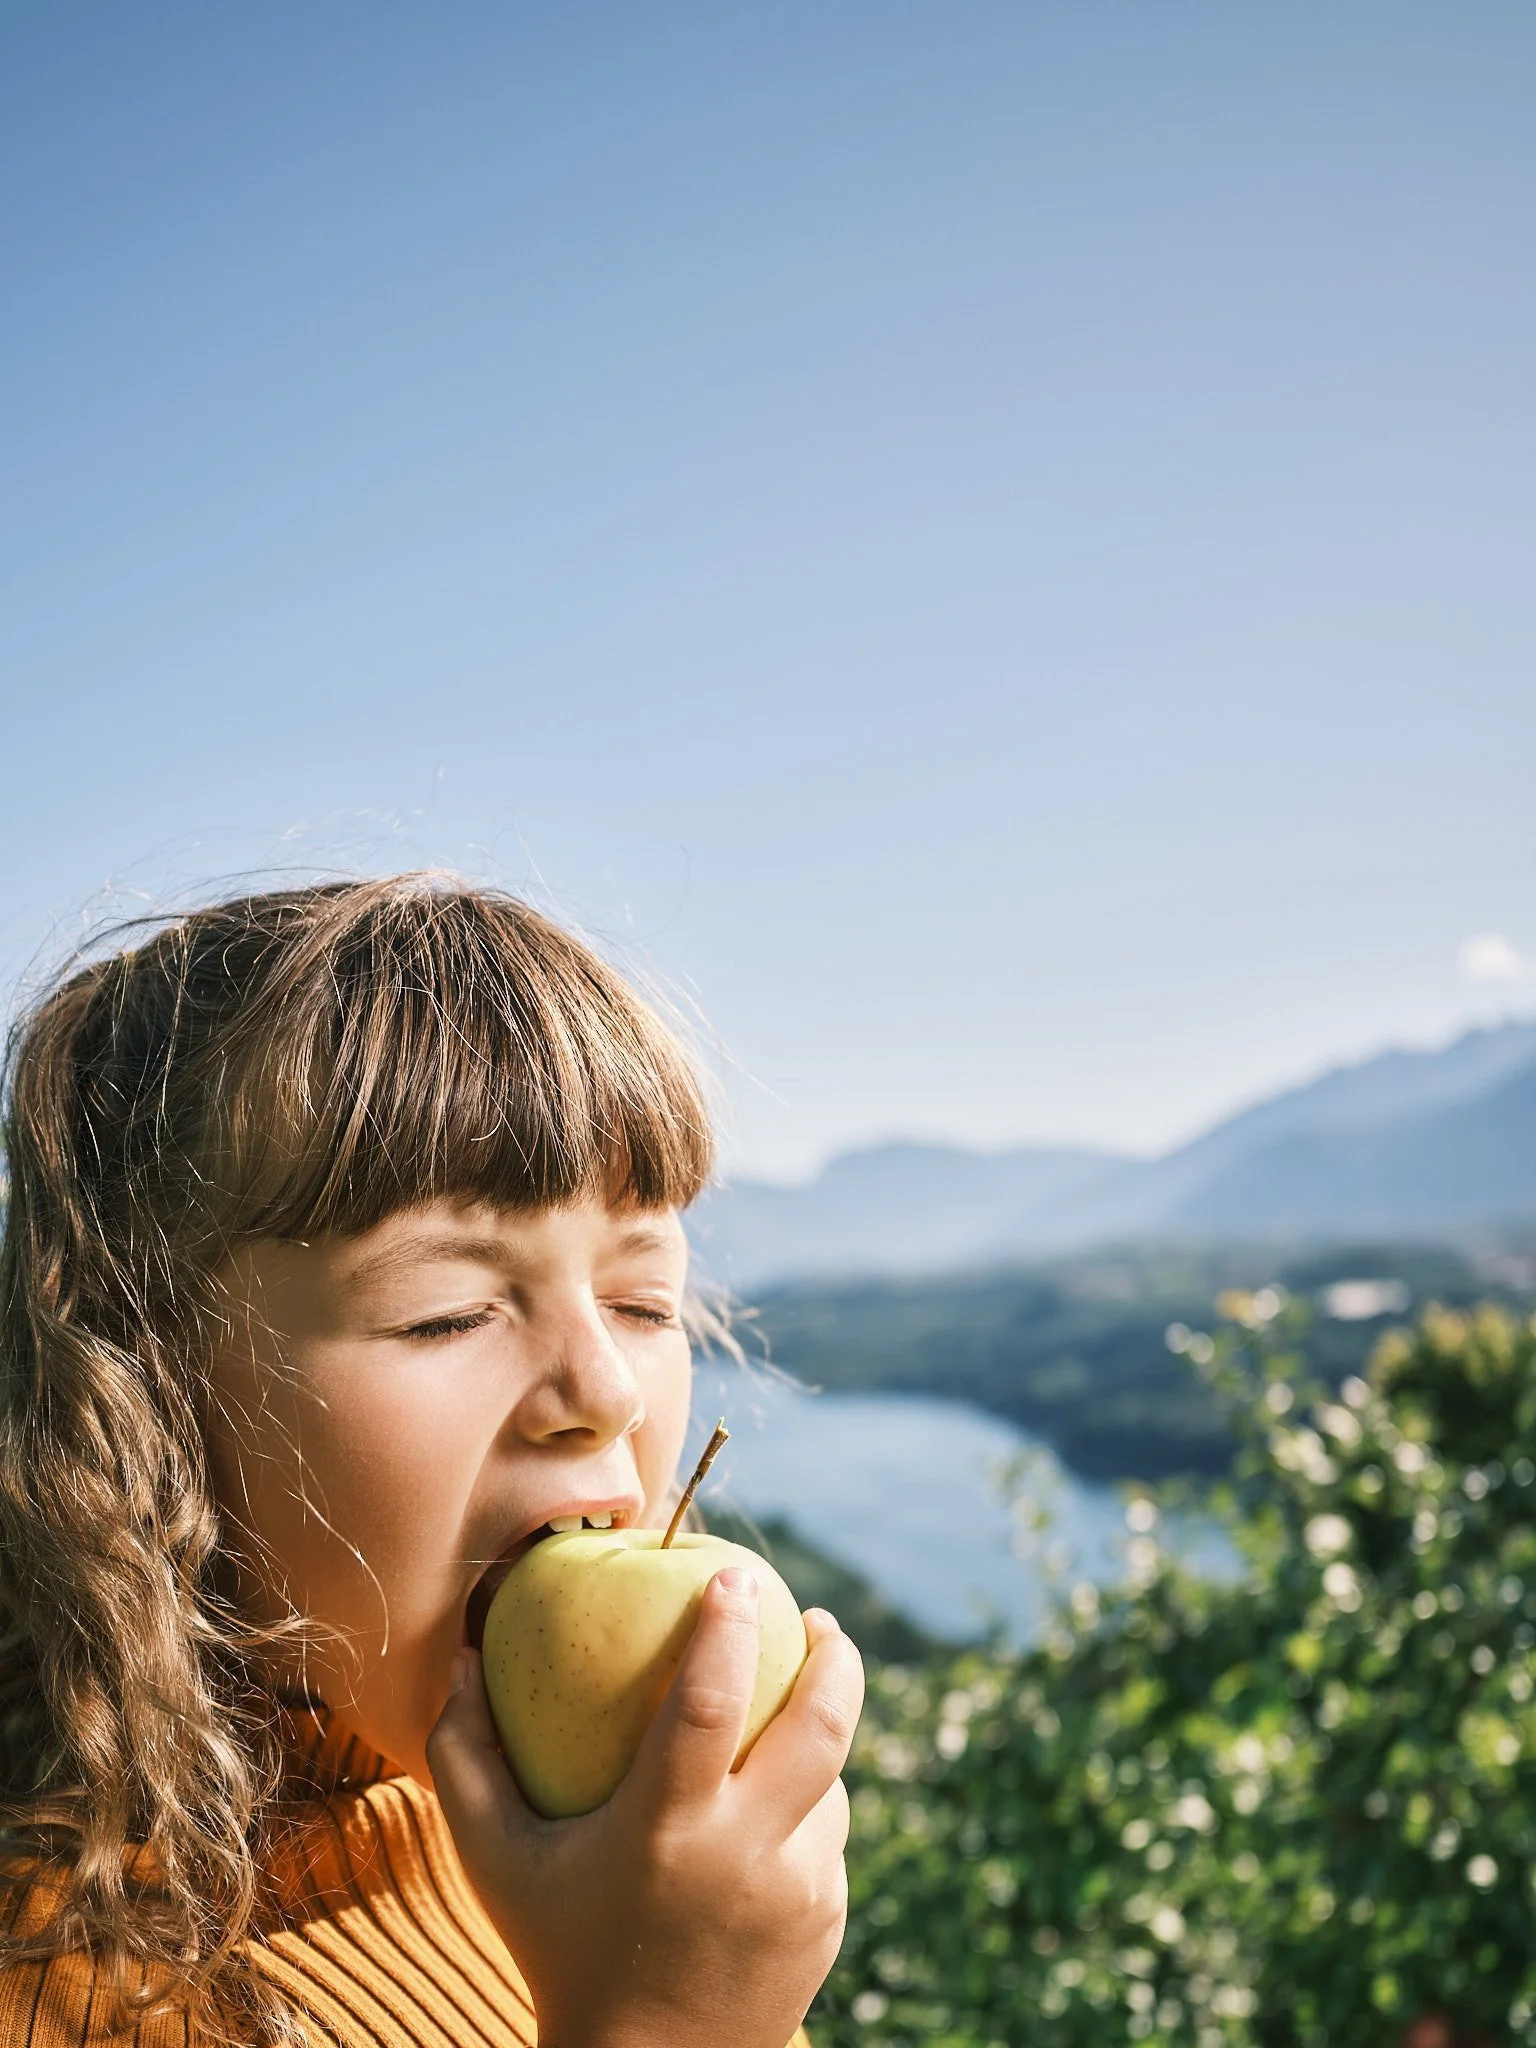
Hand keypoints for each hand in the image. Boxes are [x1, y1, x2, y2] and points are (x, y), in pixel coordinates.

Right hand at [427, 1569, 864, 2047]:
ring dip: (815, 1736)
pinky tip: (774, 1800)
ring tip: (788, 1710)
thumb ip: (467, 1758)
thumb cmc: (558, 1950)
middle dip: (836, 1657)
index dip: (729, 1627)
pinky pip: (827, 1837)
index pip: (712, 1701)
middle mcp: (746, 1857)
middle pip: (822, 1726)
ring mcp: (798, 1892)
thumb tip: (465, 1657)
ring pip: (831, 1781)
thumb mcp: (497, 1861)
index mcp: (666, 1831)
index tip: (735, 1575)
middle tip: (820, 1618)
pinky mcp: (828, 1920)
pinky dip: (806, 1806)